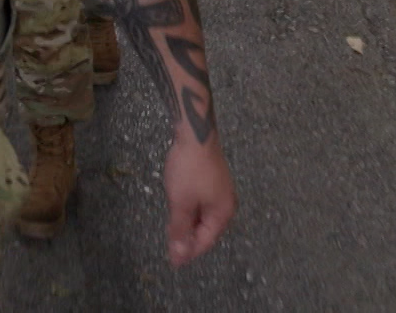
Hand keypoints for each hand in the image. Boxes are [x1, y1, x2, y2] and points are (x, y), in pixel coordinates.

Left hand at [162, 134, 235, 265]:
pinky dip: (190, 210)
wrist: (195, 134)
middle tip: (170, 247)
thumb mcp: (181, 203)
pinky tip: (179, 209)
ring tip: (172, 231)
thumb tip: (179, 255)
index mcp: (222, 214)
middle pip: (206, 230)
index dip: (188, 252)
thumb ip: (180, 230)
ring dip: (188, 225)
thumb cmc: (189, 169)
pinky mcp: (212, 180)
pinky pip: (201, 203)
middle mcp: (226, 204)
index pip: (205, 242)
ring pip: (203, 216)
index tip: (173, 261)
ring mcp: (220, 191)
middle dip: (188, 239)